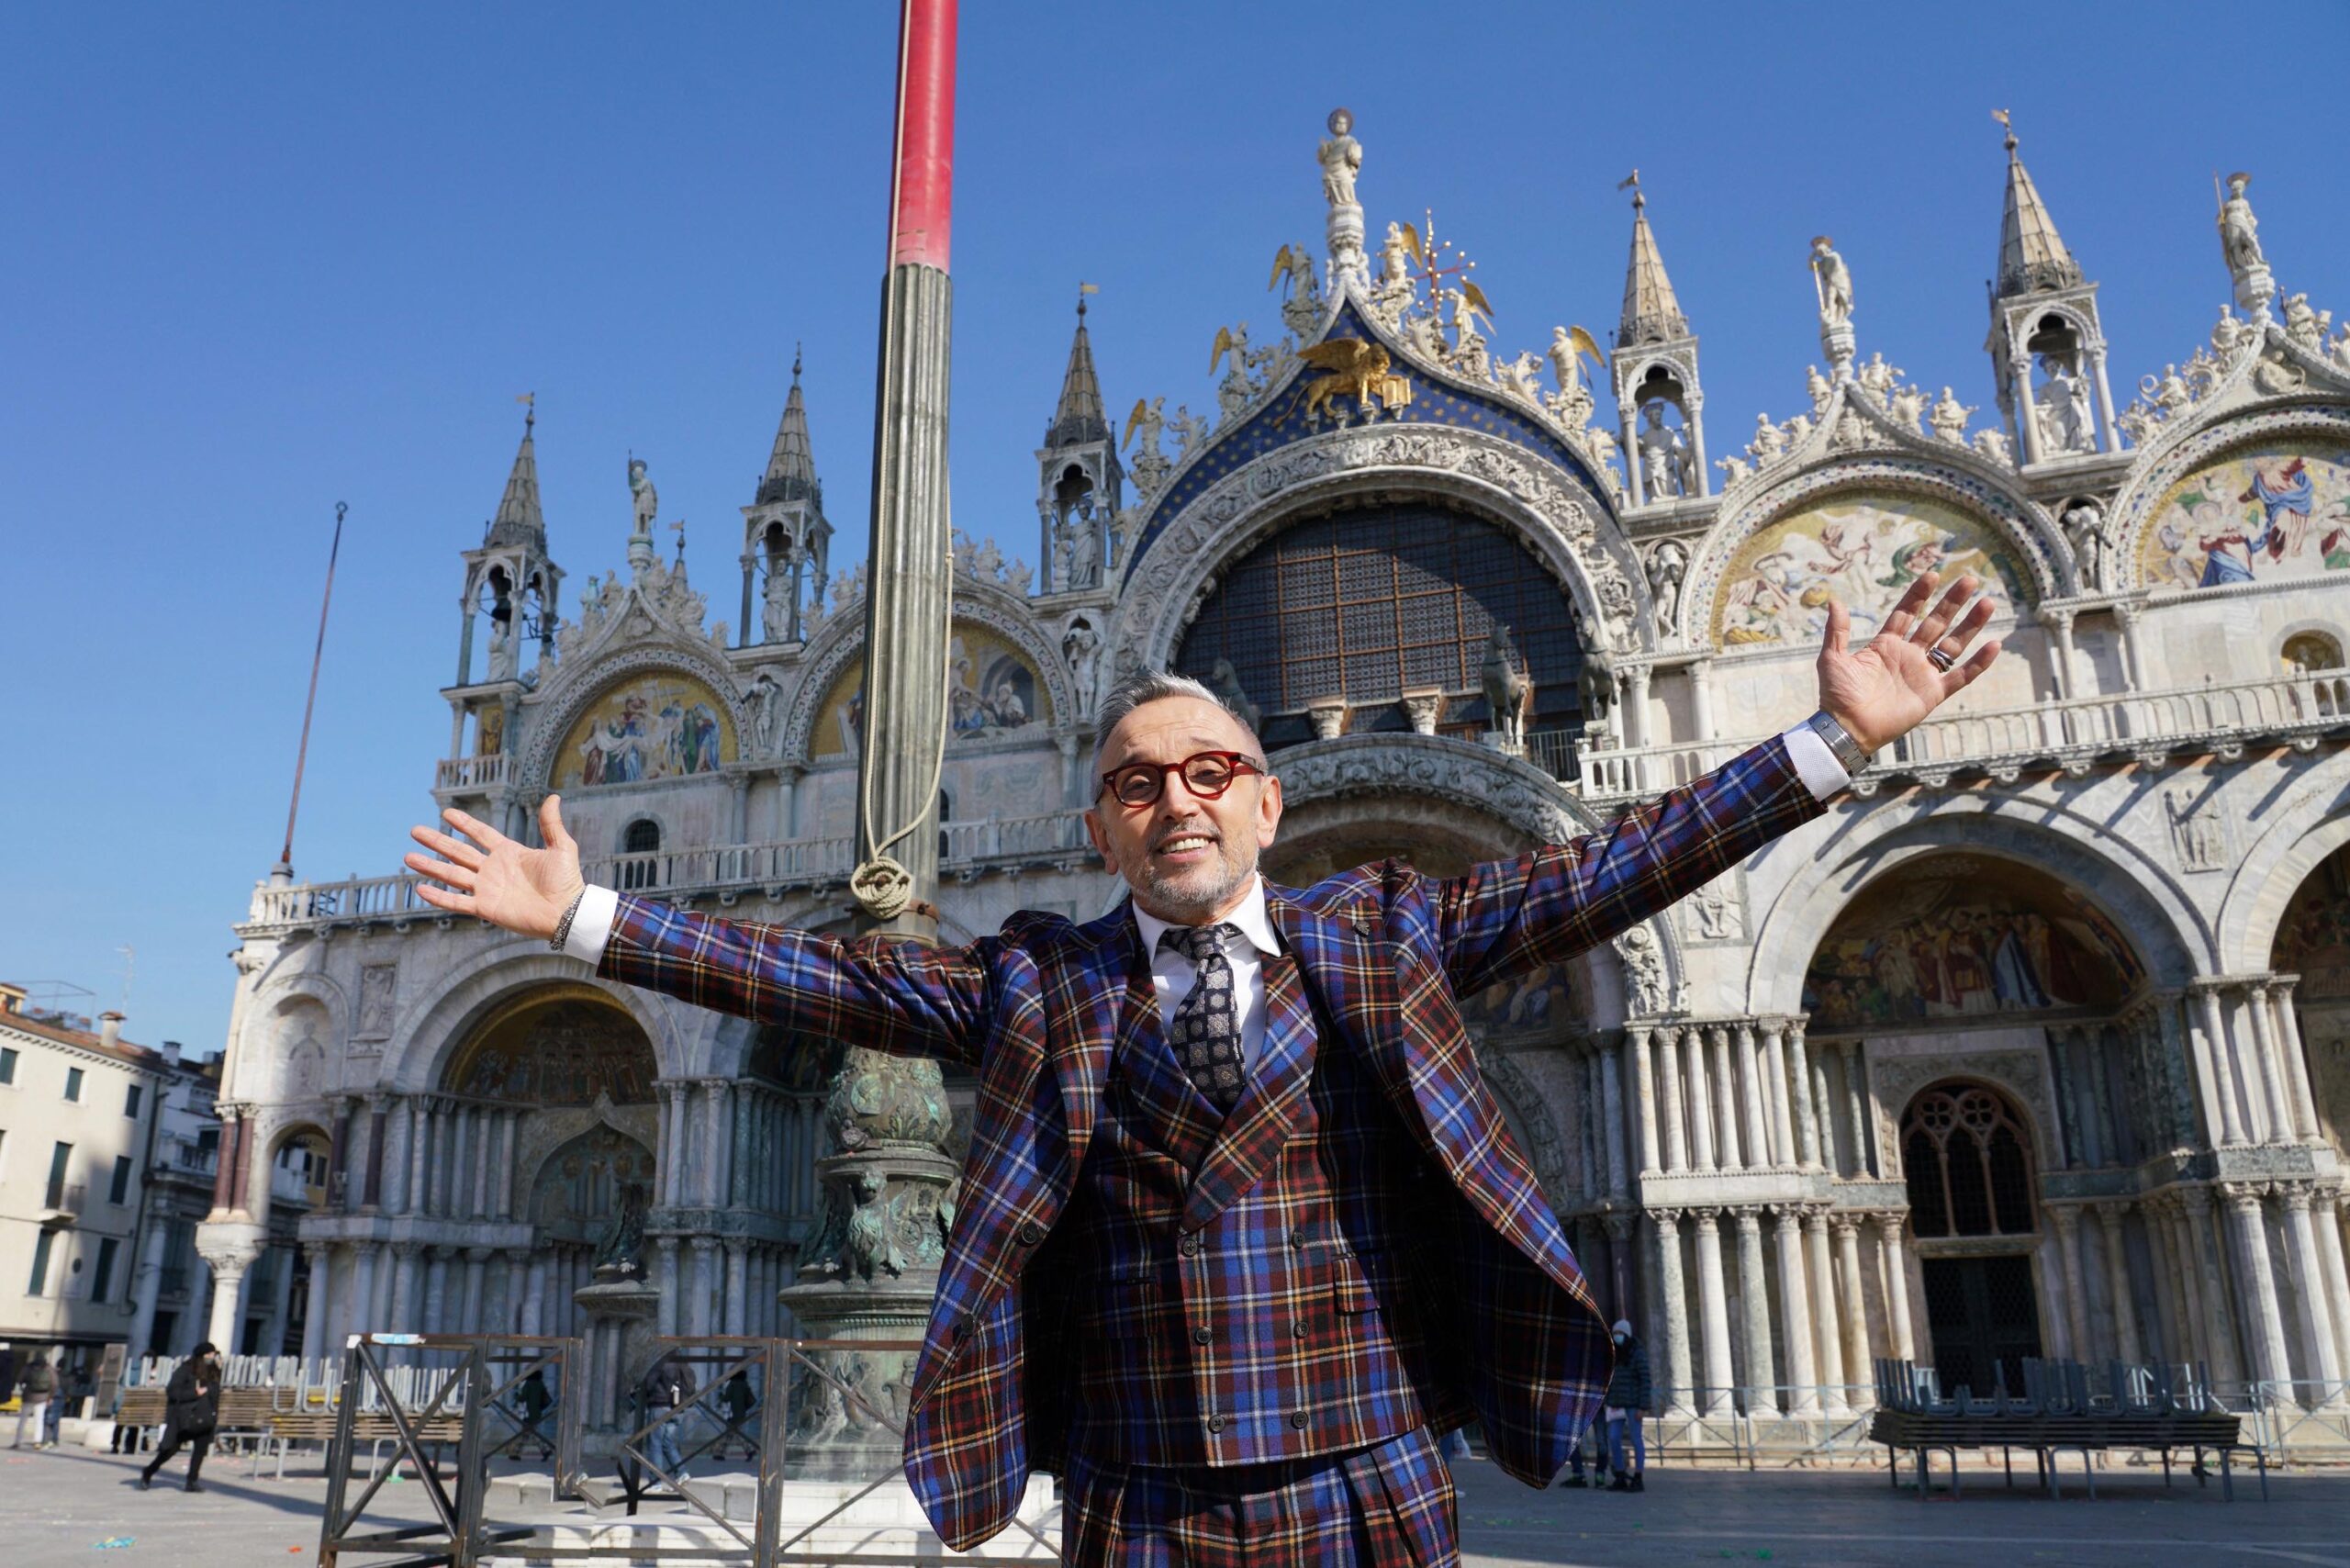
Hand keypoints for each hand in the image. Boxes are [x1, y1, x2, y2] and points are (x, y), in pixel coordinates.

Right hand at [406, 795, 584, 939]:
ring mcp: (487, 889)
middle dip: (437, 842)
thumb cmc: (567, 882)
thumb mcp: (561, 847)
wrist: (567, 912)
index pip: (481, 834)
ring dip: (430, 866)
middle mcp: (493, 870)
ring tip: (407, 857)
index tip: (446, 813)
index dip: (464, 824)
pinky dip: (439, 896)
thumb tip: (554, 796)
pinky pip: (457, 902)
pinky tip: (421, 889)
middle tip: (415, 831)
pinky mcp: (485, 907)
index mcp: (509, 853)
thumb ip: (552, 824)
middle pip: (458, 852)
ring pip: (452, 874)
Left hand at [1815, 571, 2001, 752]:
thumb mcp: (1832, 658)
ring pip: (1953, 644)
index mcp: (1886, 645)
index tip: (1932, 575)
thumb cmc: (1837, 696)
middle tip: (1968, 579)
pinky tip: (1994, 644)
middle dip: (1952, 602)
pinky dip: (1978, 663)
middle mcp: (1908, 655)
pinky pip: (1961, 676)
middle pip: (1936, 623)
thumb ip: (1837, 630)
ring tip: (1987, 602)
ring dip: (1970, 624)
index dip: (1919, 595)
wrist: (1848, 728)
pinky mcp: (1933, 693)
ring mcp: (1923, 673)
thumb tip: (1834, 601)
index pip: (1907, 613)